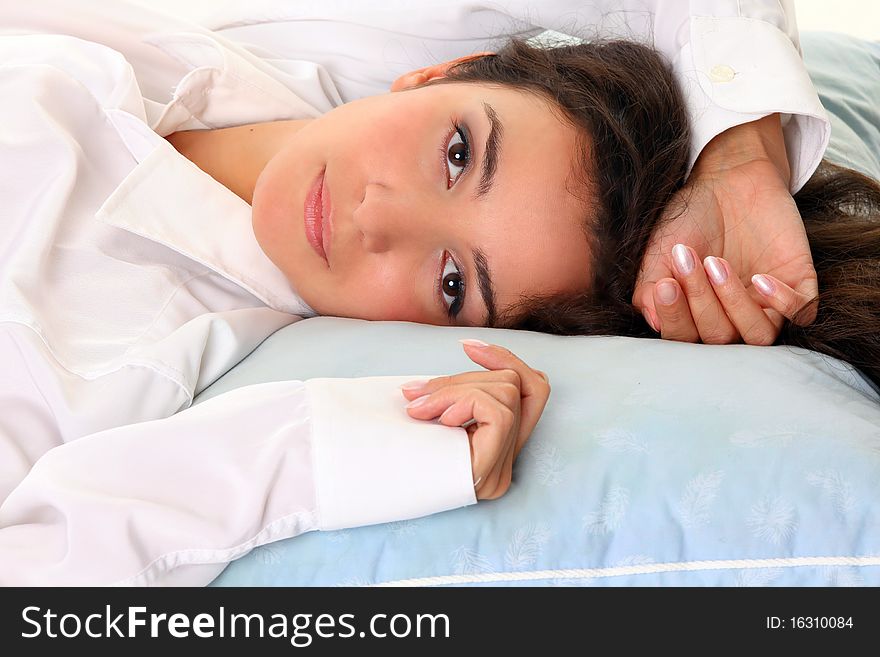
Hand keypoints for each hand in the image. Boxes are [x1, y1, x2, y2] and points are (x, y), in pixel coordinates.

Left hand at [398, 339, 550, 499]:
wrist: (376, 491)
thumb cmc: (398, 450)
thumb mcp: (435, 409)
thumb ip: (457, 389)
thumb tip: (468, 346)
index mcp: (498, 446)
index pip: (535, 389)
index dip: (508, 359)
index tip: (466, 346)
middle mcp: (507, 460)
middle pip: (513, 384)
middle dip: (466, 377)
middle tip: (417, 393)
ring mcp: (502, 469)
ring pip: (506, 391)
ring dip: (458, 390)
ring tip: (422, 410)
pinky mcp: (492, 471)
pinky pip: (498, 412)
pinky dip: (465, 403)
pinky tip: (442, 421)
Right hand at [633, 114, 818, 343]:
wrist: (729, 179)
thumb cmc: (690, 220)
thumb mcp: (659, 254)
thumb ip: (648, 290)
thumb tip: (654, 323)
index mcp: (697, 316)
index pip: (686, 340)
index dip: (676, 319)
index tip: (666, 284)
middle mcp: (731, 317)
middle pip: (720, 338)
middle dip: (700, 300)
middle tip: (688, 259)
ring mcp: (766, 304)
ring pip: (758, 334)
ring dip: (735, 304)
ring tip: (717, 265)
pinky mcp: (798, 284)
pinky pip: (801, 314)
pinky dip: (782, 303)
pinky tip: (760, 279)